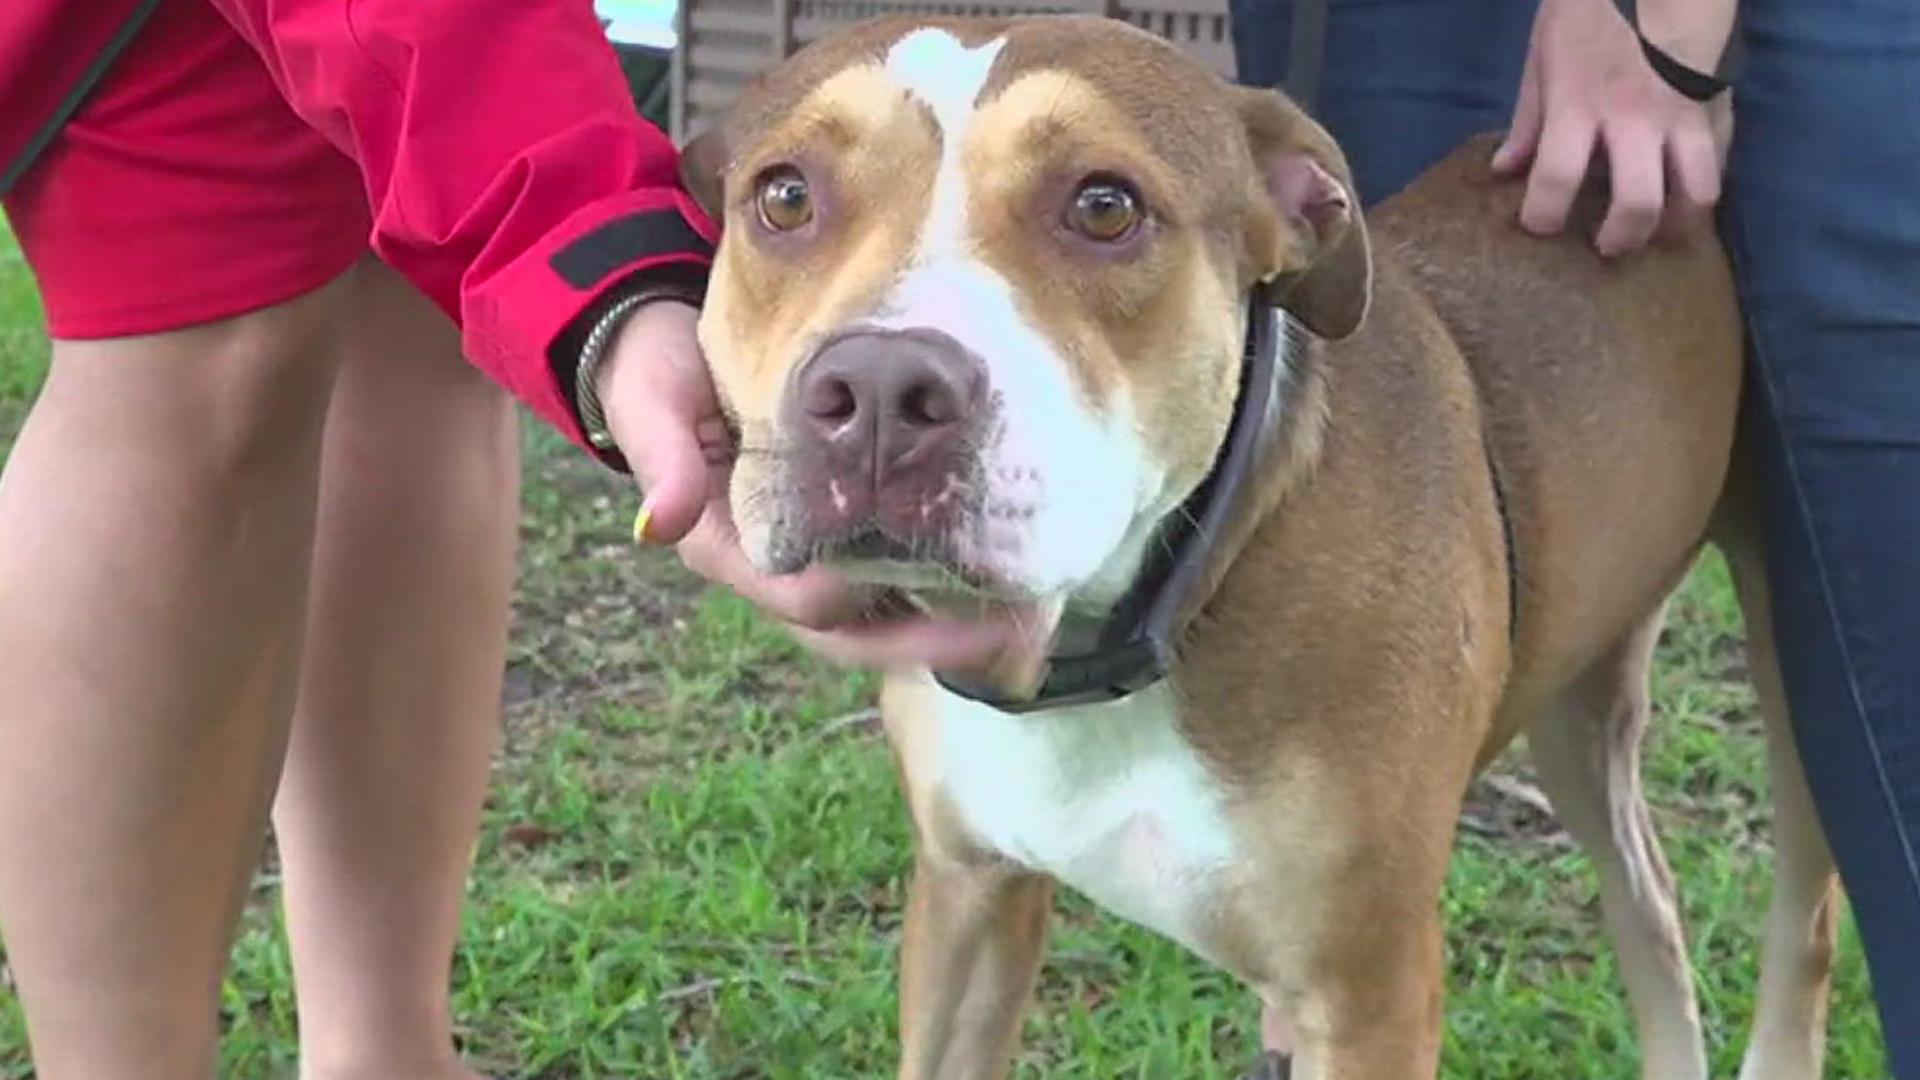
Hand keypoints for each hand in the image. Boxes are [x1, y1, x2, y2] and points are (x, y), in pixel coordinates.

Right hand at [594, 300, 1022, 672]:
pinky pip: (907, 589)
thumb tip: (660, 524)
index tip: (936, 576)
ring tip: (1036, 621)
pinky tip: (1019, 590)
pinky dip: (958, 593)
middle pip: (862, 635)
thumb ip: (664, 456)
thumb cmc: (663, 369)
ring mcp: (815, 566)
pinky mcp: (848, 548)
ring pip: (891, 624)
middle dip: (936, 639)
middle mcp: (776, 573)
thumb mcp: (654, 398)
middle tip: (1015, 629)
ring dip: (959, 629)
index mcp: (729, 550)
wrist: (670, 348)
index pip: (806, 598)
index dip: (869, 597)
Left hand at [1491, 0, 1729, 256]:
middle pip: (1637, 203)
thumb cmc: (1592, 9)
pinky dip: (1702, 187)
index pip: (1556, 179)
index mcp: (1578, 104)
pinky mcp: (1717, 106)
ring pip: (1697, 192)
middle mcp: (1634, 119)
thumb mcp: (1544, 57)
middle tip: (1606, 245)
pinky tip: (1683, 193)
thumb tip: (1504, 172)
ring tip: (1657, 228)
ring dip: (1676, 222)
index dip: (1542, 216)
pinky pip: (1720, 162)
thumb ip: (1529, 121)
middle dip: (1621, 238)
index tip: (1540, 226)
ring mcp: (1682, 115)